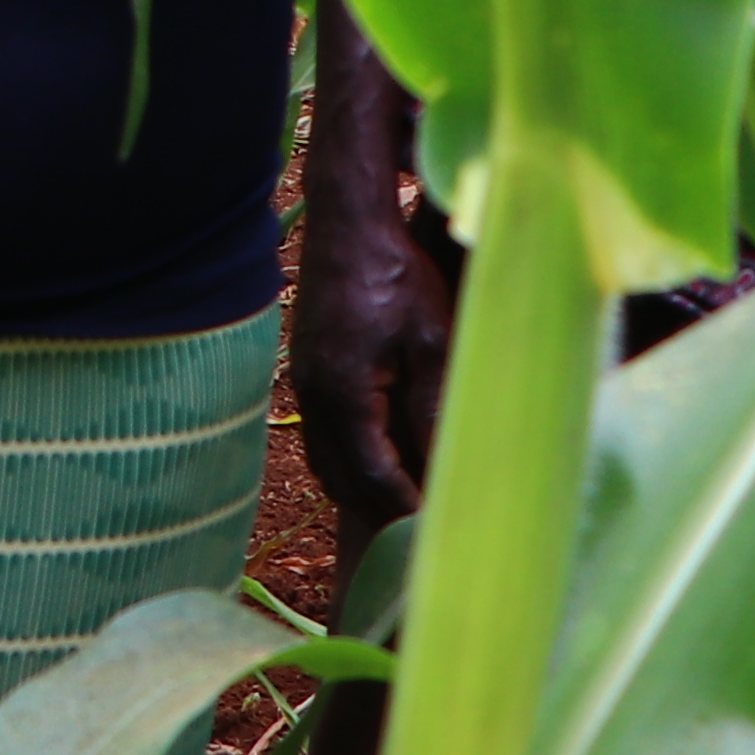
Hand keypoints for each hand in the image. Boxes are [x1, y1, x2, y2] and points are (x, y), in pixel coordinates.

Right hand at [292, 121, 457, 531]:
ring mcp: (305, 385)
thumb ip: (434, 412)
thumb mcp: (432, 344)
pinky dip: (356, 460)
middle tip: (435, 529)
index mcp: (343, 395)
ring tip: (416, 503)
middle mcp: (313, 398)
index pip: (375, 480)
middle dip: (387, 512)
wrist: (348, 222)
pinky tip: (391, 459)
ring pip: (330, 464)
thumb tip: (449, 473)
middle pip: (344, 483)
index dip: (410, 512)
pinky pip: (326, 438)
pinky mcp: (310, 373)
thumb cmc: (396, 276)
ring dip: (369, 489)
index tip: (447, 532)